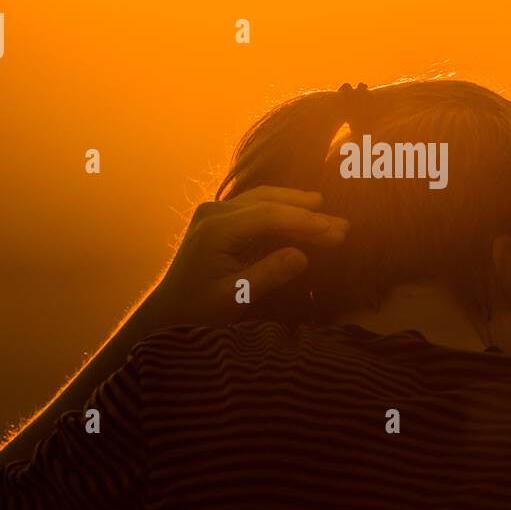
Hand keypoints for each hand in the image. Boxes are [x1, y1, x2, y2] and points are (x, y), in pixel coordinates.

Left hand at [151, 186, 348, 325]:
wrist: (167, 311)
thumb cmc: (198, 310)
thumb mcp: (234, 298)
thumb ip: (267, 275)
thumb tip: (302, 255)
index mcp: (215, 230)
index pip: (269, 216)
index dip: (306, 222)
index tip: (336, 232)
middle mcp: (213, 213)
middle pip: (268, 202)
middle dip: (307, 212)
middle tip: (343, 224)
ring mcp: (213, 212)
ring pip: (262, 199)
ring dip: (296, 205)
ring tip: (326, 208)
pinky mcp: (217, 219)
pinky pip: (255, 206)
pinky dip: (280, 209)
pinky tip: (300, 210)